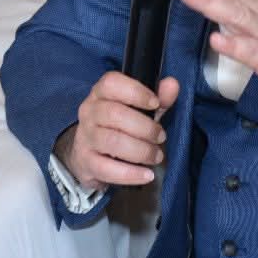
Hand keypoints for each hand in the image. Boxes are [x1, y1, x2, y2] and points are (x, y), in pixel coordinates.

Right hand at [55, 72, 180, 190]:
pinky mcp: (86, 162)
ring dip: (141, 151)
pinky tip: (147, 175)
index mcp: (101, 93)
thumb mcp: (140, 109)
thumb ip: (159, 98)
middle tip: (161, 137)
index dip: (135, 91)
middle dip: (144, 127)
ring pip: (112, 141)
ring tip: (157, 156)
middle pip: (114, 114)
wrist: (88, 154)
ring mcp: (85, 137)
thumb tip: (172, 85)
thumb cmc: (119, 126)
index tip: (155, 103)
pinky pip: (106, 169)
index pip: (111, 83)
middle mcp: (89, 112)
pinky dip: (130, 174)